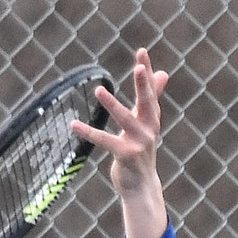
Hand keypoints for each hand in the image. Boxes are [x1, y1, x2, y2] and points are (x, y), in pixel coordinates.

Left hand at [73, 47, 169, 237]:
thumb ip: (152, 97)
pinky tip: (73, 124)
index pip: (150, 91)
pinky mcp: (125, 155)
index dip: (146, 72)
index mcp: (152, 118)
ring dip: (112, 104)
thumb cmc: (141, 150)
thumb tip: (163, 73)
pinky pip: (105, 141)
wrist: (141, 185)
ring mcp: (139, 143)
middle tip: (139, 67)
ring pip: (125, 119)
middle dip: (143, 85)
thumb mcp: (147, 122)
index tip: (141, 51)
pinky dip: (88, 132)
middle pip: (147, 102)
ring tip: (99, 89)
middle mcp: (149, 129)